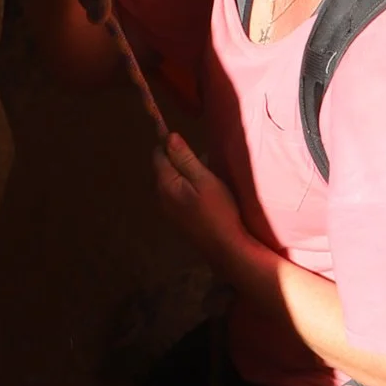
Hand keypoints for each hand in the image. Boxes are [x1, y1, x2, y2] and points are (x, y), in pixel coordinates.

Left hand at [153, 131, 247, 266]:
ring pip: (173, 180)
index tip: (182, 138)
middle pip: (164, 167)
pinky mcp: (178, 218)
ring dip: (187, 173)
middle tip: (204, 160)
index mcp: (165, 184)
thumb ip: (185, 158)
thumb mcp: (205, 180)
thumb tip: (169, 137)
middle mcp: (160, 197)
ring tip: (209, 175)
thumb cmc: (219, 211)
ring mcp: (168, 210)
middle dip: (180, 158)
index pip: (158, 154)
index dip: (169, 142)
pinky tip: (207, 192)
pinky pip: (178, 193)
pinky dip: (189, 187)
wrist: (227, 248)